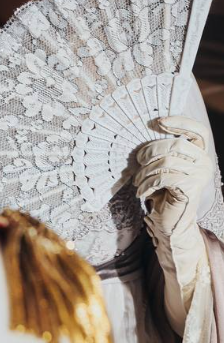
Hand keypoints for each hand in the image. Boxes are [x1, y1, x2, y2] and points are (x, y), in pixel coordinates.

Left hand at [134, 116, 212, 233]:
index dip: (180, 122)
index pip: (199, 131)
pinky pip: (163, 178)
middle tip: (138, 160)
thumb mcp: (164, 166)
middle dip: (150, 150)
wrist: (170, 220)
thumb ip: (163, 149)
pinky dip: (147, 184)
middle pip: (175, 144)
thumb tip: (148, 127)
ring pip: (166, 162)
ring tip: (138, 180)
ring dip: (145, 171)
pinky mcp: (191, 188)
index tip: (158, 121)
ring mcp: (200, 176)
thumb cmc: (163, 190)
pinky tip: (141, 191)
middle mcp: (205, 163)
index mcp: (200, 153)